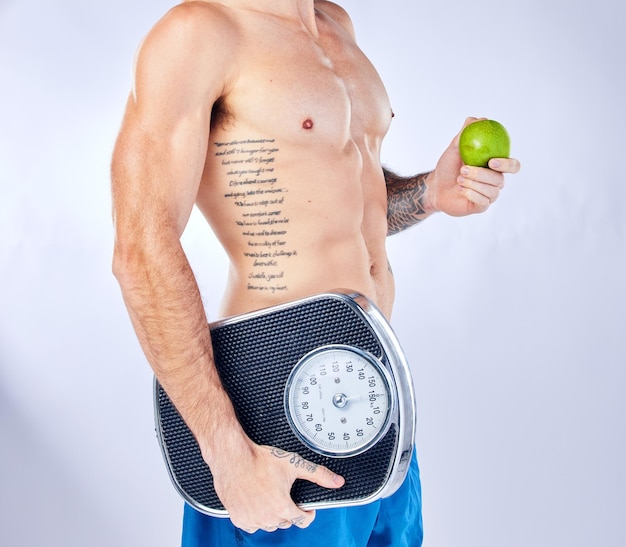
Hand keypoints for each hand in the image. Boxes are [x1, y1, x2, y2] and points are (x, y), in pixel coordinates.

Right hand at [211, 442, 344, 533]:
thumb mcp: (293, 463)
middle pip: (286, 522)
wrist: (233, 457)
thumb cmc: (259, 459)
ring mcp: (251, 520)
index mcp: (282, 507)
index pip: (303, 521)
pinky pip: (252, 525)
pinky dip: (256, 517)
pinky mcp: (238, 518)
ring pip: (269, 524)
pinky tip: (256, 502)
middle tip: (284, 494)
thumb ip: (318, 474)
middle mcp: (267, 517)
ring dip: (273, 515)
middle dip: (289, 511)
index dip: (307, 513)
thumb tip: (337, 481)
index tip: (306, 508)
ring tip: (270, 496)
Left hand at [428, 118, 520, 215]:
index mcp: (495, 167)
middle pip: (500, 179)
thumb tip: (476, 119)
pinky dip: (470, 193)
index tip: (492, 161)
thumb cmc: (447, 167)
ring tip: (459, 178)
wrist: (435, 187)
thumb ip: (465, 134)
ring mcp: (490, 195)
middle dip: (481, 174)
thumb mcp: (454, 148)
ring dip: (472, 183)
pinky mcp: (482, 206)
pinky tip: (461, 190)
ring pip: (491, 191)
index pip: (513, 166)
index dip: (508, 164)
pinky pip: (482, 201)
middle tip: (465, 169)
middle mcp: (496, 181)